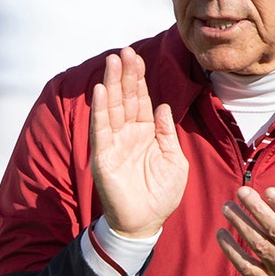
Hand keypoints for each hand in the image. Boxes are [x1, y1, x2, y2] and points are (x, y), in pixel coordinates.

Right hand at [90, 47, 188, 237]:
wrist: (145, 223)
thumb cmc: (161, 195)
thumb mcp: (175, 161)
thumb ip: (167, 133)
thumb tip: (162, 106)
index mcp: (146, 132)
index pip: (141, 100)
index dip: (138, 79)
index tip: (136, 57)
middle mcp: (128, 134)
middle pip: (125, 98)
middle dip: (125, 75)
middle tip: (124, 51)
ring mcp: (114, 144)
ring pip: (111, 108)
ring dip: (111, 85)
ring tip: (112, 62)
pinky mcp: (103, 156)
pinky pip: (101, 129)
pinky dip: (100, 110)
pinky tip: (99, 91)